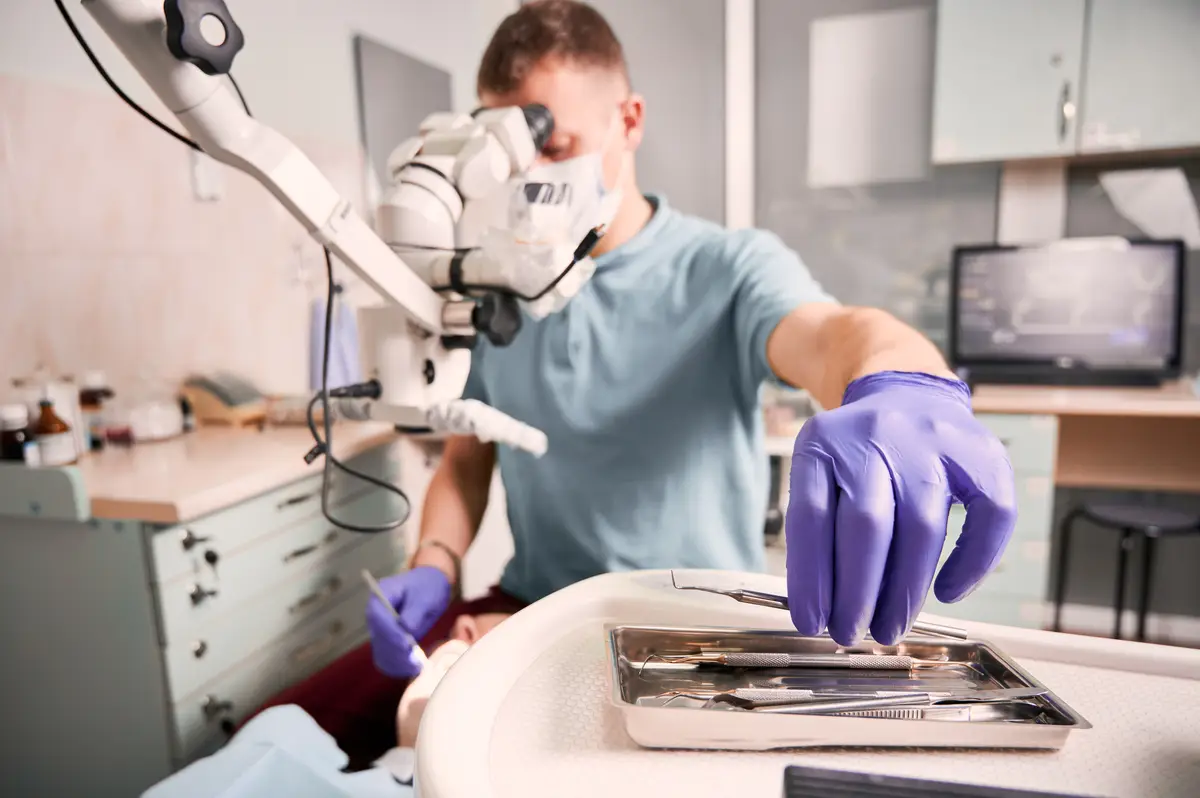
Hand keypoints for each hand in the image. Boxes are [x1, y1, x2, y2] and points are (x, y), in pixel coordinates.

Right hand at [366, 566, 452, 678]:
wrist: (428, 586)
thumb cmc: (427, 586)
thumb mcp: (426, 595)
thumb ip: (415, 611)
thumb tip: (406, 629)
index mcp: (380, 595)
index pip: (378, 617)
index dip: (391, 633)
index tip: (407, 645)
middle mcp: (375, 613)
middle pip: (378, 637)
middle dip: (396, 651)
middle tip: (416, 662)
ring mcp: (379, 628)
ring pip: (381, 650)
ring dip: (397, 661)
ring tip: (417, 667)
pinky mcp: (386, 639)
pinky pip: (385, 656)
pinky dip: (397, 664)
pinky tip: (412, 668)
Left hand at [785, 371, 1016, 645]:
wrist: (907, 394)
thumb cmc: (859, 454)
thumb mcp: (820, 470)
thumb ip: (815, 528)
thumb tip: (818, 607)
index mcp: (824, 441)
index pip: (811, 516)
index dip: (811, 577)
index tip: (811, 621)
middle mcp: (877, 436)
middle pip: (866, 524)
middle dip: (857, 592)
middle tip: (850, 634)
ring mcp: (933, 443)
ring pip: (922, 527)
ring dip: (904, 590)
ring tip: (888, 628)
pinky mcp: (982, 455)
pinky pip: (988, 516)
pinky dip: (971, 562)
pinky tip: (949, 592)